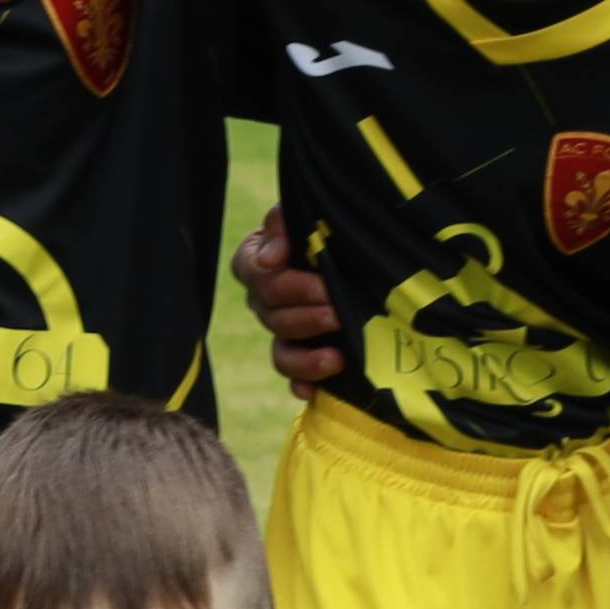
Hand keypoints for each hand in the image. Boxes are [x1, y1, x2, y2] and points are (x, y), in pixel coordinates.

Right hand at [232, 212, 347, 392]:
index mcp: (256, 262)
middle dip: (306, 315)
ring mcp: (282, 331)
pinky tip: (313, 392)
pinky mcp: (302, 355)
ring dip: (306, 357)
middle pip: (271, 316)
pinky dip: (302, 385)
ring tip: (337, 357)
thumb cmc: (326, 227)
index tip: (315, 279)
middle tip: (337, 310)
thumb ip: (283, 224)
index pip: (255, 275)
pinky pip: (293, 377)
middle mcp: (263, 301)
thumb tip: (272, 257)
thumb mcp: (307, 216)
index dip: (284, 282)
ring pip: (280, 351)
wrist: (355, 251)